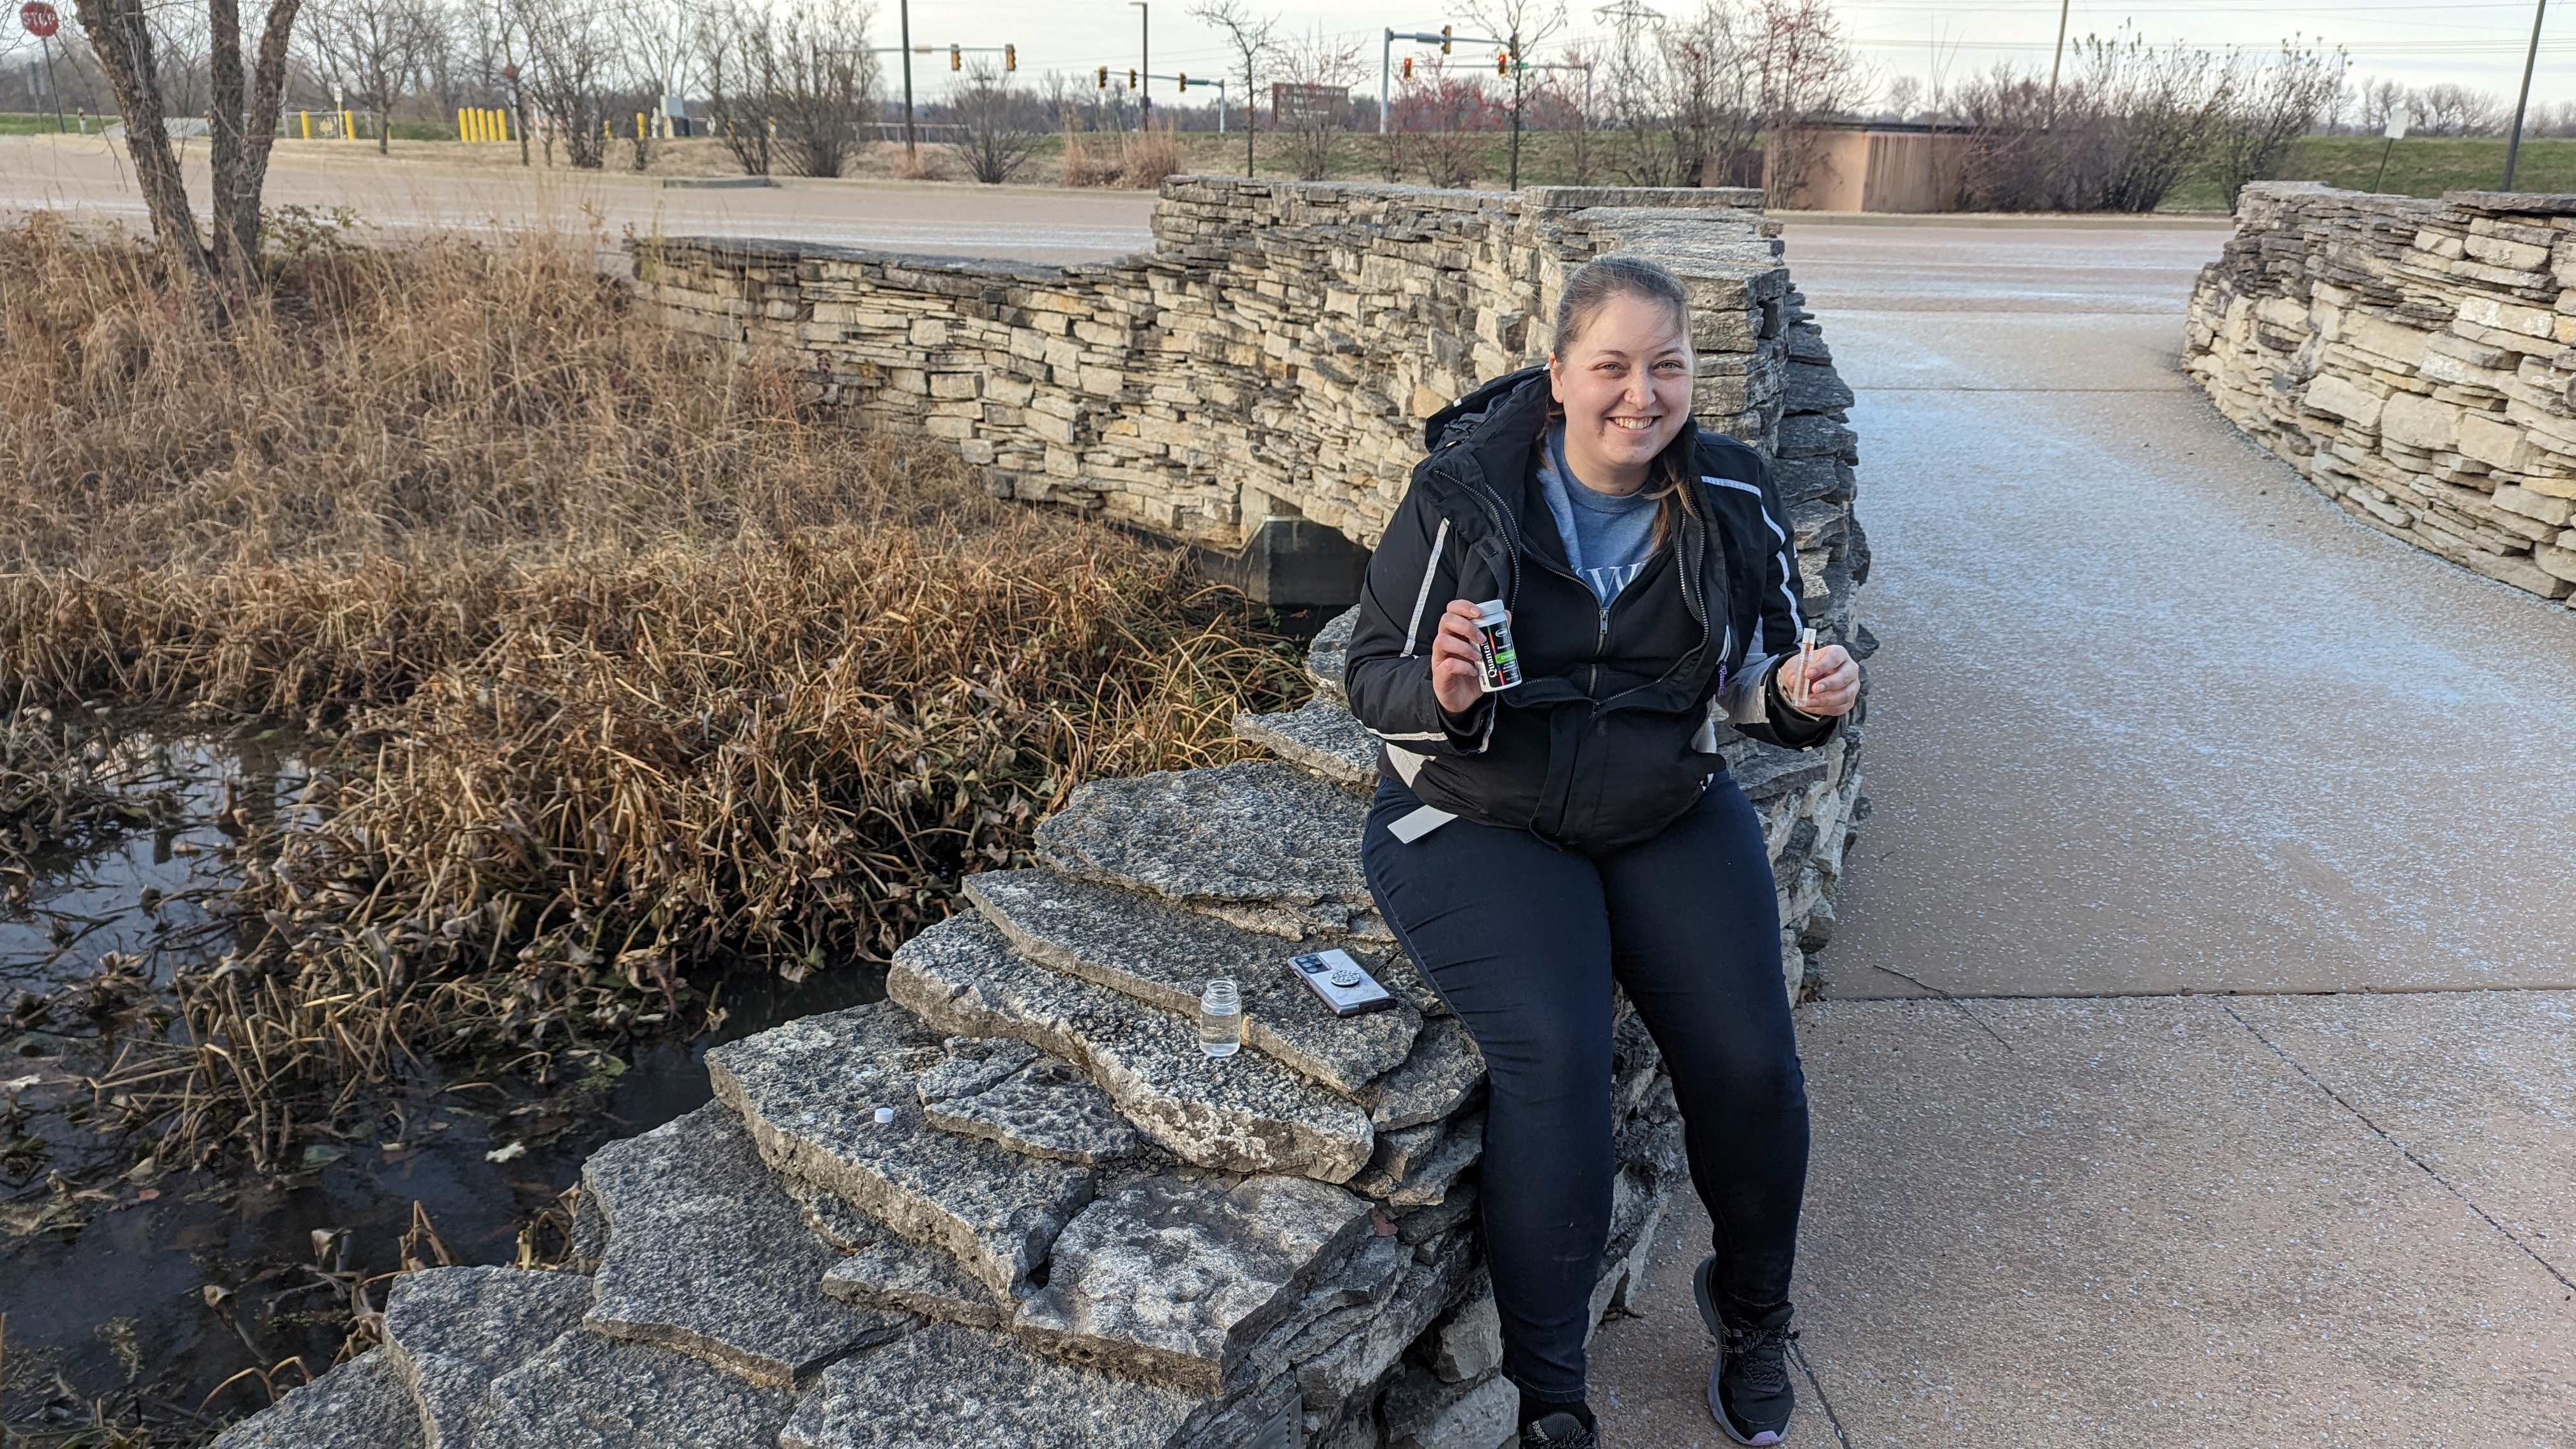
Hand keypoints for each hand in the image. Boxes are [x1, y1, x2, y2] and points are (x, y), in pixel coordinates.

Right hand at [1430, 599, 1491, 716]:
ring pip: (1442, 640)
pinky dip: (1464, 666)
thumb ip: (1494, 633)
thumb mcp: (1486, 652)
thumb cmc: (1472, 673)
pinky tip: (1474, 671)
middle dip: (1466, 626)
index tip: (1479, 613)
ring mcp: (1440, 657)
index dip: (1464, 606)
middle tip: (1482, 638)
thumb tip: (1506, 615)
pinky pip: (1448, 664)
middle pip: (1446, 620)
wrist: (1463, 699)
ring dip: (1464, 646)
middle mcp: (1444, 641)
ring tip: (1479, 656)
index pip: (1452, 610)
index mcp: (1455, 632)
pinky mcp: (1440, 674)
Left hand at [1777, 643, 1856, 717]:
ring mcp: (1852, 686)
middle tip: (1814, 689)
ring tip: (1808, 701)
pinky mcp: (1849, 701)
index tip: (1807, 673)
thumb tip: (1794, 681)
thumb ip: (1793, 673)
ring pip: (1845, 695)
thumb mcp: (1794, 667)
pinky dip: (1823, 709)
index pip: (1834, 657)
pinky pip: (1840, 708)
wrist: (1807, 682)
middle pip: (1844, 676)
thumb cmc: (1805, 670)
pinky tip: (1809, 707)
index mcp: (1838, 653)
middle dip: (1829, 684)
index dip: (1822, 665)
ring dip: (1826, 700)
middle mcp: (1849, 668)